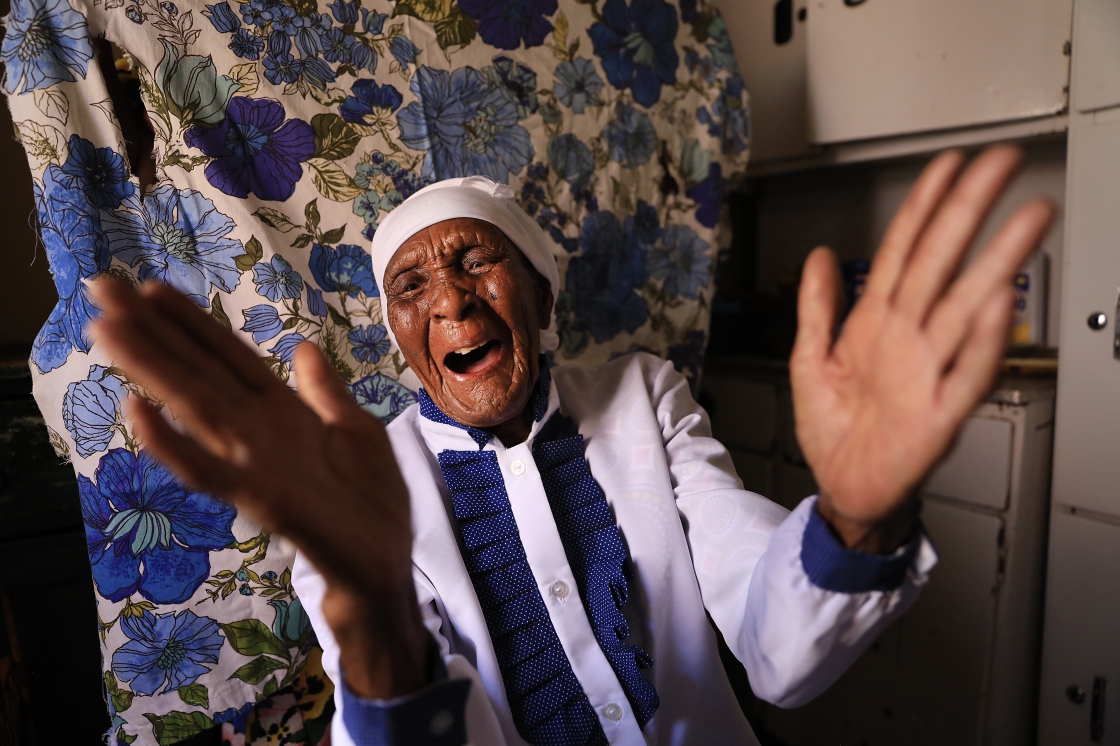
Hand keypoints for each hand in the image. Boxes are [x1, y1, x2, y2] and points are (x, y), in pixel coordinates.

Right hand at [89, 279, 429, 698]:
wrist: (385, 565)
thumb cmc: (369, 501)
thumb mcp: (357, 431)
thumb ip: (326, 393)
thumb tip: (303, 348)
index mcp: (281, 411)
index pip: (228, 356)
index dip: (192, 323)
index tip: (152, 286)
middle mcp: (258, 431)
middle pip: (198, 371)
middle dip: (152, 330)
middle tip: (101, 287)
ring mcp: (254, 463)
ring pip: (193, 407)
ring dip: (150, 368)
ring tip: (107, 328)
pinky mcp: (261, 500)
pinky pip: (209, 471)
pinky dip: (175, 445)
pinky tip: (140, 414)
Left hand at [791, 146, 1054, 551]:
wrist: (844, 489)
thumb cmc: (835, 429)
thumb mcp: (810, 359)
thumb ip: (817, 307)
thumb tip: (821, 256)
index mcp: (877, 323)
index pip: (904, 251)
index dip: (923, 206)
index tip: (946, 167)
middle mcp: (908, 339)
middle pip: (941, 264)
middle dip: (968, 211)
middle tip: (1001, 164)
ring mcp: (927, 372)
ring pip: (966, 308)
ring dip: (996, 262)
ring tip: (1026, 219)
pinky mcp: (939, 414)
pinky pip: (966, 372)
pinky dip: (982, 340)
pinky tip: (998, 303)